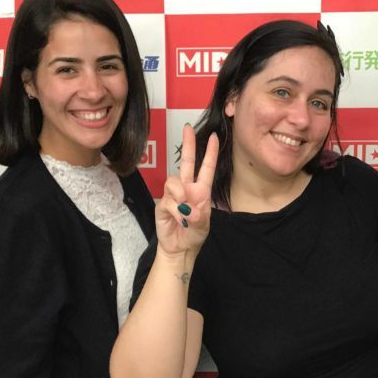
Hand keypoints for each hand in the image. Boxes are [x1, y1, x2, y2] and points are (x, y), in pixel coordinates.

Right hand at [155, 124, 218, 259]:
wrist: (180, 249)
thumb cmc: (194, 234)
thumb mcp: (203, 226)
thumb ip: (198, 217)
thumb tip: (188, 210)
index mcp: (201, 191)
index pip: (205, 168)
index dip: (210, 153)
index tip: (214, 137)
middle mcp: (187, 189)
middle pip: (185, 162)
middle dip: (188, 144)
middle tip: (188, 128)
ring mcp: (173, 195)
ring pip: (173, 181)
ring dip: (181, 195)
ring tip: (185, 213)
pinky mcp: (162, 204)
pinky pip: (168, 200)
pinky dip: (176, 211)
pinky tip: (180, 220)